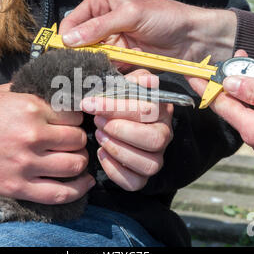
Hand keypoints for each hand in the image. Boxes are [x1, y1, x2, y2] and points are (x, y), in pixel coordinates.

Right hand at [0, 84, 94, 204]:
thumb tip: (60, 90)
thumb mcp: (2, 92)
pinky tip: (84, 183)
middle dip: (78, 139)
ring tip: (74, 158)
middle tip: (71, 140)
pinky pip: (59, 193)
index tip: (69, 122)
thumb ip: (33, 91)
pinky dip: (78, 189)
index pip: (74, 115)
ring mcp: (25, 164)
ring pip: (75, 165)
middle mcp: (31, 135)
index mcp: (29, 107)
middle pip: (77, 139)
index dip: (75, 118)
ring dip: (80, 161)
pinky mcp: (17, 187)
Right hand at [60, 0, 236, 64]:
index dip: (66, 38)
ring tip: (87, 77)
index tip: (62, 57)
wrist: (192, 38)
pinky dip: (105, 73)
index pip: (72, 21)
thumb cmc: (165, 17)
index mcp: (101, 2)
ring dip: (92, 66)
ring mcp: (112, 41)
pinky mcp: (122, 57)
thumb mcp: (131, 15)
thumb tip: (69, 39)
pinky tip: (103, 80)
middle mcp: (103, 21)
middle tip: (74, 71)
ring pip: (92, 57)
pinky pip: (107, 67)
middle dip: (78, 55)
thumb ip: (99, 27)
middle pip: (80, 41)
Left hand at [80, 70, 173, 190]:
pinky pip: (134, 182)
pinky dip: (115, 170)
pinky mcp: (142, 177)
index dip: (117, 107)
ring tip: (99, 136)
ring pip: (148, 163)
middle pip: (154, 139)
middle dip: (120, 130)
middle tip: (97, 122)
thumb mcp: (119, 84)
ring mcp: (155, 158)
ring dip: (118, 149)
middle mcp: (164, 134)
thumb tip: (141, 70)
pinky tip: (102, 154)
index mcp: (160, 109)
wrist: (108, 123)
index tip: (90, 103)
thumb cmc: (114, 101)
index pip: (148, 109)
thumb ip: (128, 77)